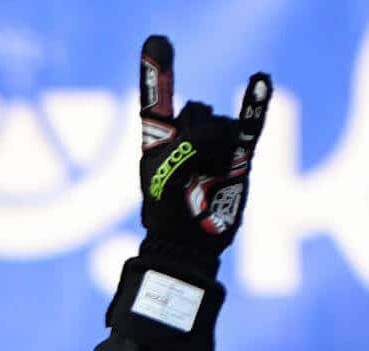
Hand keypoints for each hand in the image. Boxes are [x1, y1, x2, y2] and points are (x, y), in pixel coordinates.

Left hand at [137, 35, 270, 263]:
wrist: (187, 242)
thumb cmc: (167, 211)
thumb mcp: (163, 176)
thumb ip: (186, 146)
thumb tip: (217, 133)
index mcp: (159, 140)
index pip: (158, 100)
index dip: (158, 72)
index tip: (157, 40)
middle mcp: (187, 136)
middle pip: (195, 111)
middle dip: (193, 137)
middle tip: (186, 174)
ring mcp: (215, 145)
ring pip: (218, 124)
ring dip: (212, 149)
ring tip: (205, 179)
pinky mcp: (238, 156)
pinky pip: (250, 124)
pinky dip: (256, 103)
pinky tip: (261, 79)